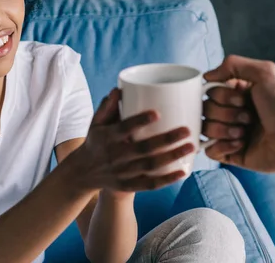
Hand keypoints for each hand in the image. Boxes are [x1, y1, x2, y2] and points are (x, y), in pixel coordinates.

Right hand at [72, 89, 193, 192]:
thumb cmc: (96, 141)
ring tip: (191, 146)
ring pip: (150, 166)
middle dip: (166, 140)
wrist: (83, 173)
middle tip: (187, 130)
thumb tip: (119, 89)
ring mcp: (122, 172)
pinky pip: (149, 185)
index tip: (157, 113)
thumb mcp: (96, 123)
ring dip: (172, 157)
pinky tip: (182, 172)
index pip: (124, 129)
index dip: (140, 121)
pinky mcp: (128, 185)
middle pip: (144, 149)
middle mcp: (115, 156)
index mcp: (107, 137)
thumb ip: (107, 107)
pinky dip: (166, 180)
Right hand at [203, 55, 274, 172]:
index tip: (242, 99)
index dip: (222, 96)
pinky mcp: (232, 154)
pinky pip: (210, 150)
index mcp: (237, 93)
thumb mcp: (264, 72)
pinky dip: (222, 146)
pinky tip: (240, 144)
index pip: (209, 91)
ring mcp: (230, 134)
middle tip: (249, 117)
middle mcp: (231, 112)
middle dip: (226, 113)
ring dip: (224, 129)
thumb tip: (206, 76)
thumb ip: (232, 64)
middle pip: (205, 110)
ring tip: (245, 132)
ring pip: (205, 129)